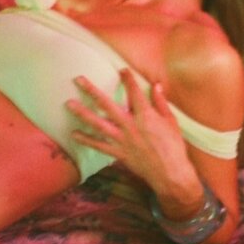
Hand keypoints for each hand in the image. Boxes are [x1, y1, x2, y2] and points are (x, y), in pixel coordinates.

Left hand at [68, 69, 198, 194]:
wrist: (170, 174)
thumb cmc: (174, 146)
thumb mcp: (171, 122)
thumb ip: (161, 102)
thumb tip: (156, 85)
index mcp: (146, 116)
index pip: (134, 93)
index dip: (128, 80)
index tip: (121, 70)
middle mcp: (131, 126)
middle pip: (108, 105)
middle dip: (92, 91)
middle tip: (79, 80)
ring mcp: (123, 140)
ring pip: (99, 124)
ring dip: (83, 114)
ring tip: (69, 104)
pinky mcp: (119, 153)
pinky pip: (99, 146)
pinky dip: (86, 140)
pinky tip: (74, 134)